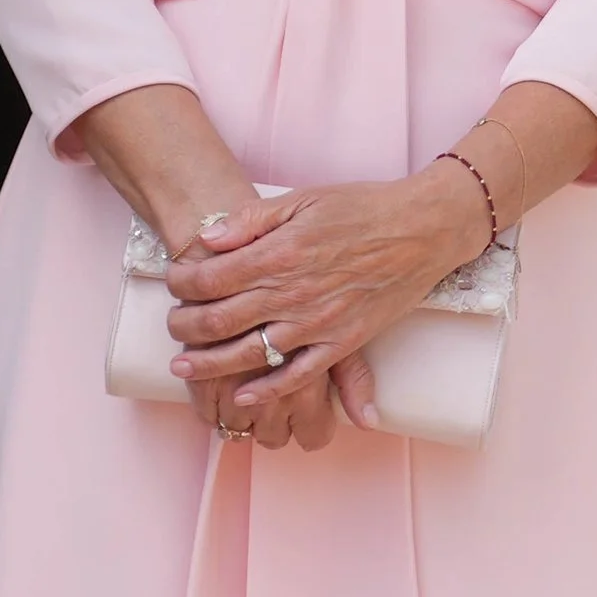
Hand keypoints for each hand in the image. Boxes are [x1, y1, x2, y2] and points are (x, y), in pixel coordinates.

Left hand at [164, 167, 491, 420]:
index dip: (180, 283)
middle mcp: (292, 293)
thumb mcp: (302, 200)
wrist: (423, 229)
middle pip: (217, 321)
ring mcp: (317, 323)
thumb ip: (250, 220)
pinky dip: (266, 390)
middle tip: (173, 325)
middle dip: (184, 326)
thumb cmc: (363, 207)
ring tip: (183, 367)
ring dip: (208, 365)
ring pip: (247, 355)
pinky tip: (243, 397)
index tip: (174, 282)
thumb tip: (206, 240)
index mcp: (278, 254)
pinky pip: (298, 376)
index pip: (207, 278)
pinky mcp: (342, 343)